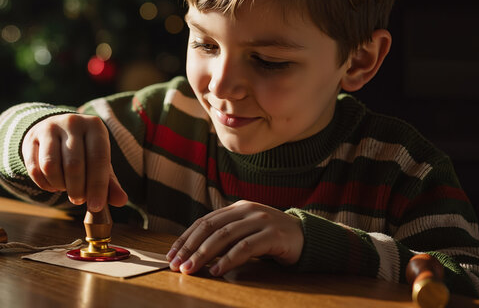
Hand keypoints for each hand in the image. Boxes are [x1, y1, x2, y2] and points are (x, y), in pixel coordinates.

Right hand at [22, 113, 127, 211]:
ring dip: (59, 185)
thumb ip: (110, 183)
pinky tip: (53, 184)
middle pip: (74, 164)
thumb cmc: (84, 151)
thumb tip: (121, 201)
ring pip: (51, 166)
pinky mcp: (31, 138)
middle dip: (77, 189)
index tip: (96, 206)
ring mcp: (49, 128)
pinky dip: (44, 184)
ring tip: (66, 187)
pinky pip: (34, 168)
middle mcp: (72, 122)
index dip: (97, 186)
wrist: (56, 132)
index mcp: (95, 126)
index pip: (98, 158)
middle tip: (79, 200)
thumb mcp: (100, 163)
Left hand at [166, 200, 303, 275]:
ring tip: (191, 269)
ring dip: (204, 254)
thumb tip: (194, 253)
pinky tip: (217, 271)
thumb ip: (225, 236)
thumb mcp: (246, 231)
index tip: (172, 255)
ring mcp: (260, 220)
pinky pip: (246, 247)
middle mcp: (247, 210)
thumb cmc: (271, 237)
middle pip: (210, 227)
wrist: (307, 236)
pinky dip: (229, 260)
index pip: (204, 221)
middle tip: (176, 264)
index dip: (185, 238)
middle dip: (190, 247)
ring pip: (225, 236)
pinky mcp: (273, 235)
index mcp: (237, 208)